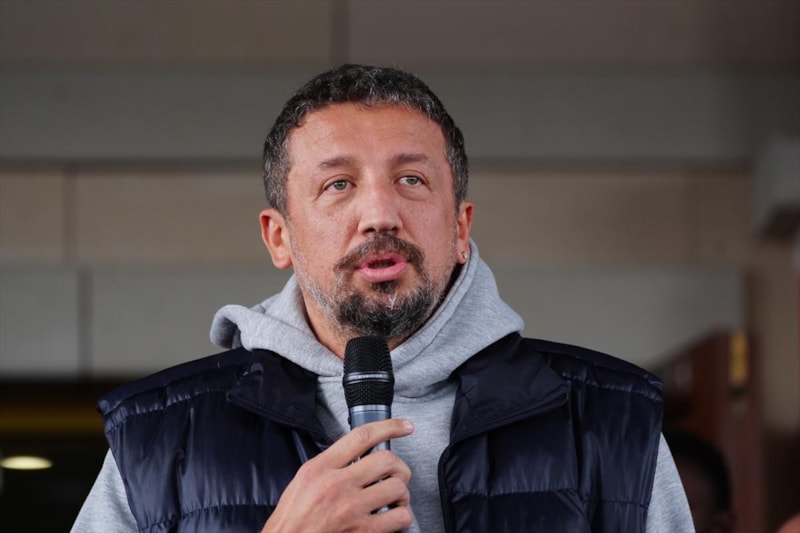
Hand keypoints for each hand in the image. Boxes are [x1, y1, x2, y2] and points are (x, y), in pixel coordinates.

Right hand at [261, 418, 414, 532]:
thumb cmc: (293, 518)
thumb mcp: (304, 479)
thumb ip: (330, 463)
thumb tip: (356, 453)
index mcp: (321, 468)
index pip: (362, 436)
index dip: (389, 426)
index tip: (403, 426)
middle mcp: (337, 484)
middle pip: (386, 460)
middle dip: (399, 466)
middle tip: (398, 473)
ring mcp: (351, 507)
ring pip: (397, 487)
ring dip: (402, 492)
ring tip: (396, 497)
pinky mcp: (362, 530)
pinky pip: (398, 516)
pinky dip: (403, 515)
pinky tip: (394, 515)